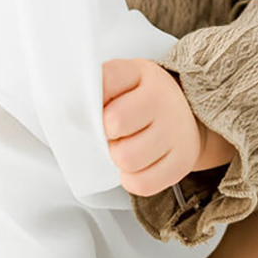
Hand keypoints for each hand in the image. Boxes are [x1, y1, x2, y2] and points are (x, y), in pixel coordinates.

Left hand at [101, 57, 203, 195]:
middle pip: (114, 123)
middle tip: (113, 132)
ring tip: (126, 147)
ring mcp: (176, 131)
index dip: (93, 99)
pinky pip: (143, 183)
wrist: (188, 115)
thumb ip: (99, 88)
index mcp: (141, 74)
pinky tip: (137, 165)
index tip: (96, 106)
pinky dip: (133, 179)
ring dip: (118, 158)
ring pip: (126, 159)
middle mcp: (163, 100)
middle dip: (106, 133)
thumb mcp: (124, 80)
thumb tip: (69, 107)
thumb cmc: (144, 100)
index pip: (105, 81)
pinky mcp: (182, 161)